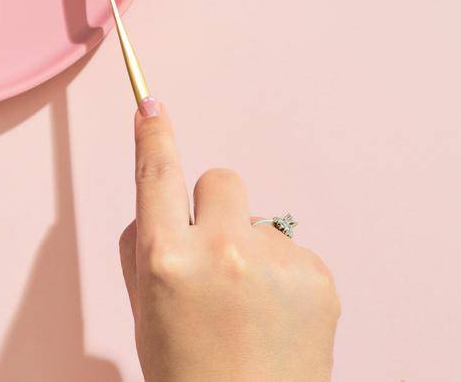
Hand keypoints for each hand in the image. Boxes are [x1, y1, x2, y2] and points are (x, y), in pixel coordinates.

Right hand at [118, 100, 338, 381]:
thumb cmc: (190, 374)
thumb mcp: (143, 311)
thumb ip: (145, 250)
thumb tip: (159, 204)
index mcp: (166, 259)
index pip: (157, 175)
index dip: (153, 136)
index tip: (151, 106)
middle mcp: (221, 251)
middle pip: (220, 180)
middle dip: (216, 208)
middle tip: (215, 258)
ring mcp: (274, 262)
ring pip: (260, 221)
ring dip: (253, 250)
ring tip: (250, 311)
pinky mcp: (317, 276)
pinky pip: (292, 250)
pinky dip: (284, 277)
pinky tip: (276, 319)